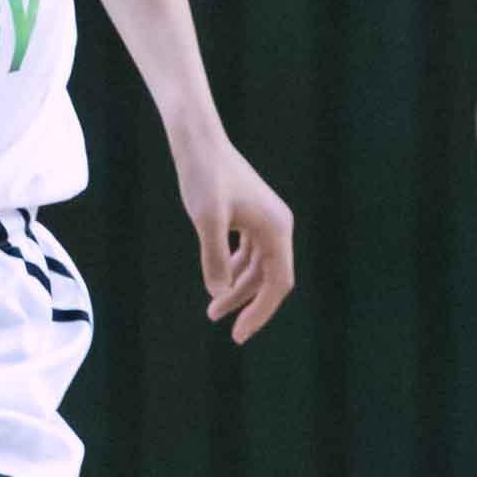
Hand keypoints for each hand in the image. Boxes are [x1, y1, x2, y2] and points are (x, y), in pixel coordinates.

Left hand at [178, 136, 294, 345]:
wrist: (199, 142)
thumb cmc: (203, 177)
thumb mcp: (206, 219)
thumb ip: (214, 257)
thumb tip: (219, 292)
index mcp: (276, 229)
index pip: (278, 283)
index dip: (261, 312)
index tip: (239, 334)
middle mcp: (277, 226)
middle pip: (269, 279)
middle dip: (247, 305)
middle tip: (226, 329)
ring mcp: (265, 220)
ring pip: (257, 267)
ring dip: (237, 289)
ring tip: (213, 310)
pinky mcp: (250, 216)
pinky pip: (249, 253)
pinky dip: (235, 270)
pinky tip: (218, 282)